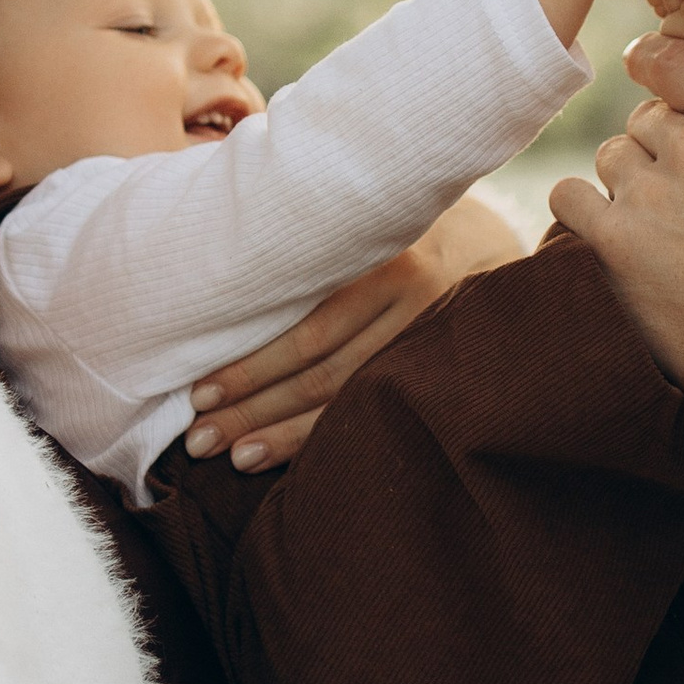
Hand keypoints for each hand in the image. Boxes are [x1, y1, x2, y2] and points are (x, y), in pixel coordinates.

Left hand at [184, 193, 523, 468]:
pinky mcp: (436, 365)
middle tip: (200, 440)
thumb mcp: (361, 226)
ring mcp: (430, 338)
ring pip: (346, 397)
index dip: (252, 367)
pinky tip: (282, 456)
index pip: (309, 330)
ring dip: (282, 432)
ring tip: (233, 456)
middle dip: (255, 408)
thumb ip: (311, 250)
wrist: (483, 244)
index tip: (200, 394)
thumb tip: (220, 293)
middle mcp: (412, 301)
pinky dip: (322, 434)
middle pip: (321, 372)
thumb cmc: (392, 233)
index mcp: (384, 259)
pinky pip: (371, 406)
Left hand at [549, 40, 683, 479]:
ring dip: (627, 183)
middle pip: (648, 120)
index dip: (668, 75)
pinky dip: (581, 211)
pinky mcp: (614, 243)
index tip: (663, 89)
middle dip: (662, 149)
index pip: (682, 64)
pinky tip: (602, 232)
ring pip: (612, 157)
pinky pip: (569, 199)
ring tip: (654, 223)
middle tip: (683, 194)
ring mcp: (651, 191)